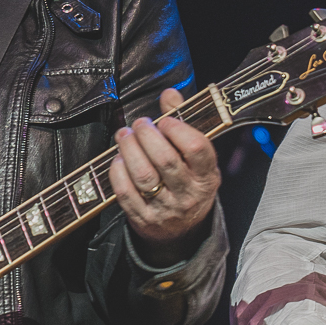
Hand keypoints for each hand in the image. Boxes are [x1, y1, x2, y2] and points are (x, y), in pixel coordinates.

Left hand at [109, 87, 220, 266]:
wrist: (182, 230)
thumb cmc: (188, 182)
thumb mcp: (196, 157)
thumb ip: (183, 122)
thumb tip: (169, 93)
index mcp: (207, 175)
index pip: (196, 148)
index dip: (177, 129)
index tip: (164, 121)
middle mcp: (189, 194)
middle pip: (165, 159)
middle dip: (148, 135)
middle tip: (140, 123)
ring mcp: (166, 209)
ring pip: (144, 175)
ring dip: (129, 149)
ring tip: (124, 135)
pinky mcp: (144, 219)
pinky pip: (126, 193)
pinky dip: (118, 172)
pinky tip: (118, 159)